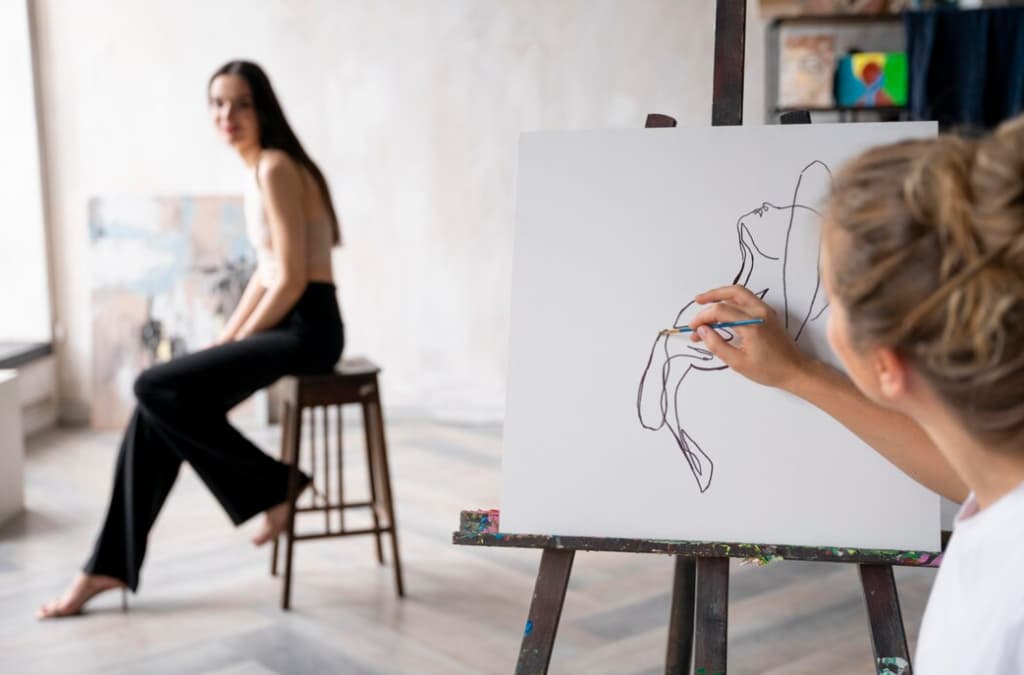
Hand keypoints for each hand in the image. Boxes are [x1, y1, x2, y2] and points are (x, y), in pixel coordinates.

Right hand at [687, 285, 813, 388]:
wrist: (795, 370)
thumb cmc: (768, 370)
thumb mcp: (738, 363)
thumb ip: (717, 345)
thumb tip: (701, 331)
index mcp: (752, 324)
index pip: (720, 311)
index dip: (703, 317)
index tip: (693, 328)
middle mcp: (759, 312)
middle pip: (731, 293)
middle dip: (711, 296)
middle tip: (696, 301)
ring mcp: (765, 311)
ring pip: (740, 293)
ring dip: (722, 295)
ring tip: (706, 301)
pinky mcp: (768, 313)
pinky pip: (747, 299)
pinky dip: (732, 300)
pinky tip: (723, 310)